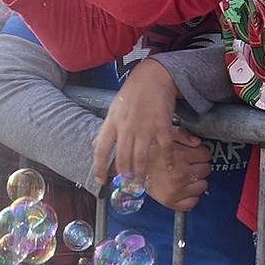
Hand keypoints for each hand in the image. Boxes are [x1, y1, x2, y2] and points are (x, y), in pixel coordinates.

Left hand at [92, 58, 180, 184]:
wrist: (153, 77)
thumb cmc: (133, 93)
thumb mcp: (114, 109)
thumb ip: (105, 130)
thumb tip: (94, 146)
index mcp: (112, 123)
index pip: (101, 150)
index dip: (99, 168)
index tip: (100, 181)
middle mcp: (126, 127)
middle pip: (123, 158)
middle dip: (123, 176)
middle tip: (127, 186)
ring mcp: (144, 127)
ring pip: (141, 157)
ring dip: (140, 173)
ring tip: (141, 184)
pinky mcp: (162, 126)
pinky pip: (165, 148)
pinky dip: (168, 160)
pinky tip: (170, 168)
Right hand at [143, 129, 210, 210]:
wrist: (131, 168)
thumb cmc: (149, 152)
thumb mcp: (165, 136)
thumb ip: (183, 135)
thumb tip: (198, 142)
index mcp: (179, 155)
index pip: (206, 155)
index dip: (201, 153)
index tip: (195, 154)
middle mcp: (179, 173)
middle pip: (206, 169)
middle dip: (199, 165)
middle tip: (189, 164)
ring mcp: (176, 189)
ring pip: (203, 185)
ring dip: (196, 181)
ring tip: (185, 175)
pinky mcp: (171, 201)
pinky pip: (193, 202)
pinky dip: (191, 196)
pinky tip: (183, 188)